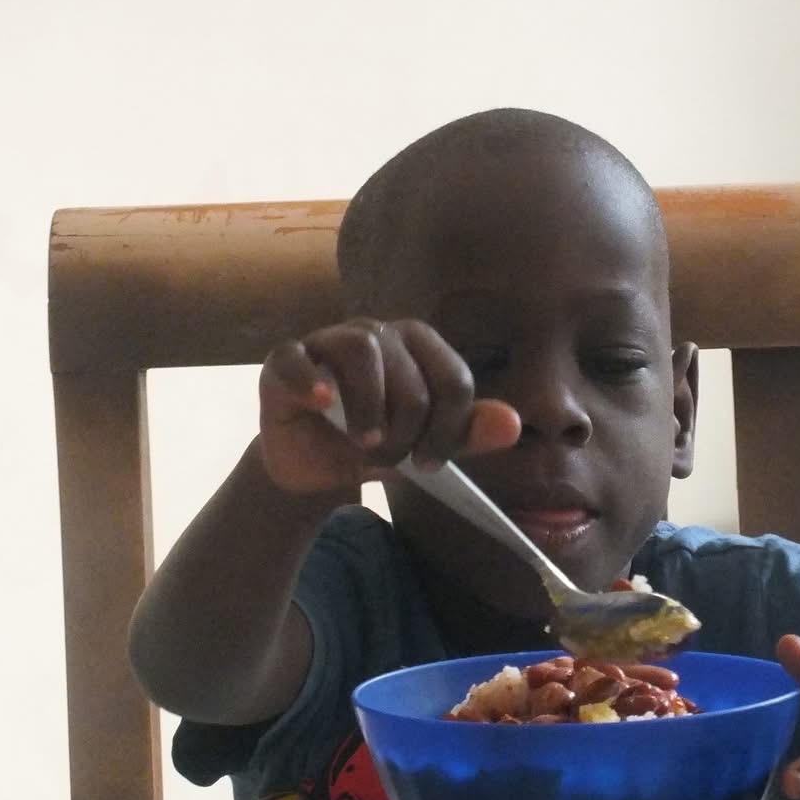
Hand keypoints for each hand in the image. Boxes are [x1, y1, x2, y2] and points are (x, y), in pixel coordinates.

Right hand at [257, 318, 520, 493]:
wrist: (315, 466)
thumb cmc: (374, 444)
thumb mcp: (424, 446)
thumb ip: (469, 434)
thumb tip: (514, 425)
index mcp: (419, 346)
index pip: (454, 378)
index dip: (450, 429)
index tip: (430, 464)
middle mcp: (378, 333)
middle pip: (410, 374)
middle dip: (407, 430)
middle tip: (392, 459)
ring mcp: (329, 341)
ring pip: (361, 351)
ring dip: (369, 408)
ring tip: (364, 443)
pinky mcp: (285, 360)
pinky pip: (296, 357)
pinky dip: (311, 380)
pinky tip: (322, 402)